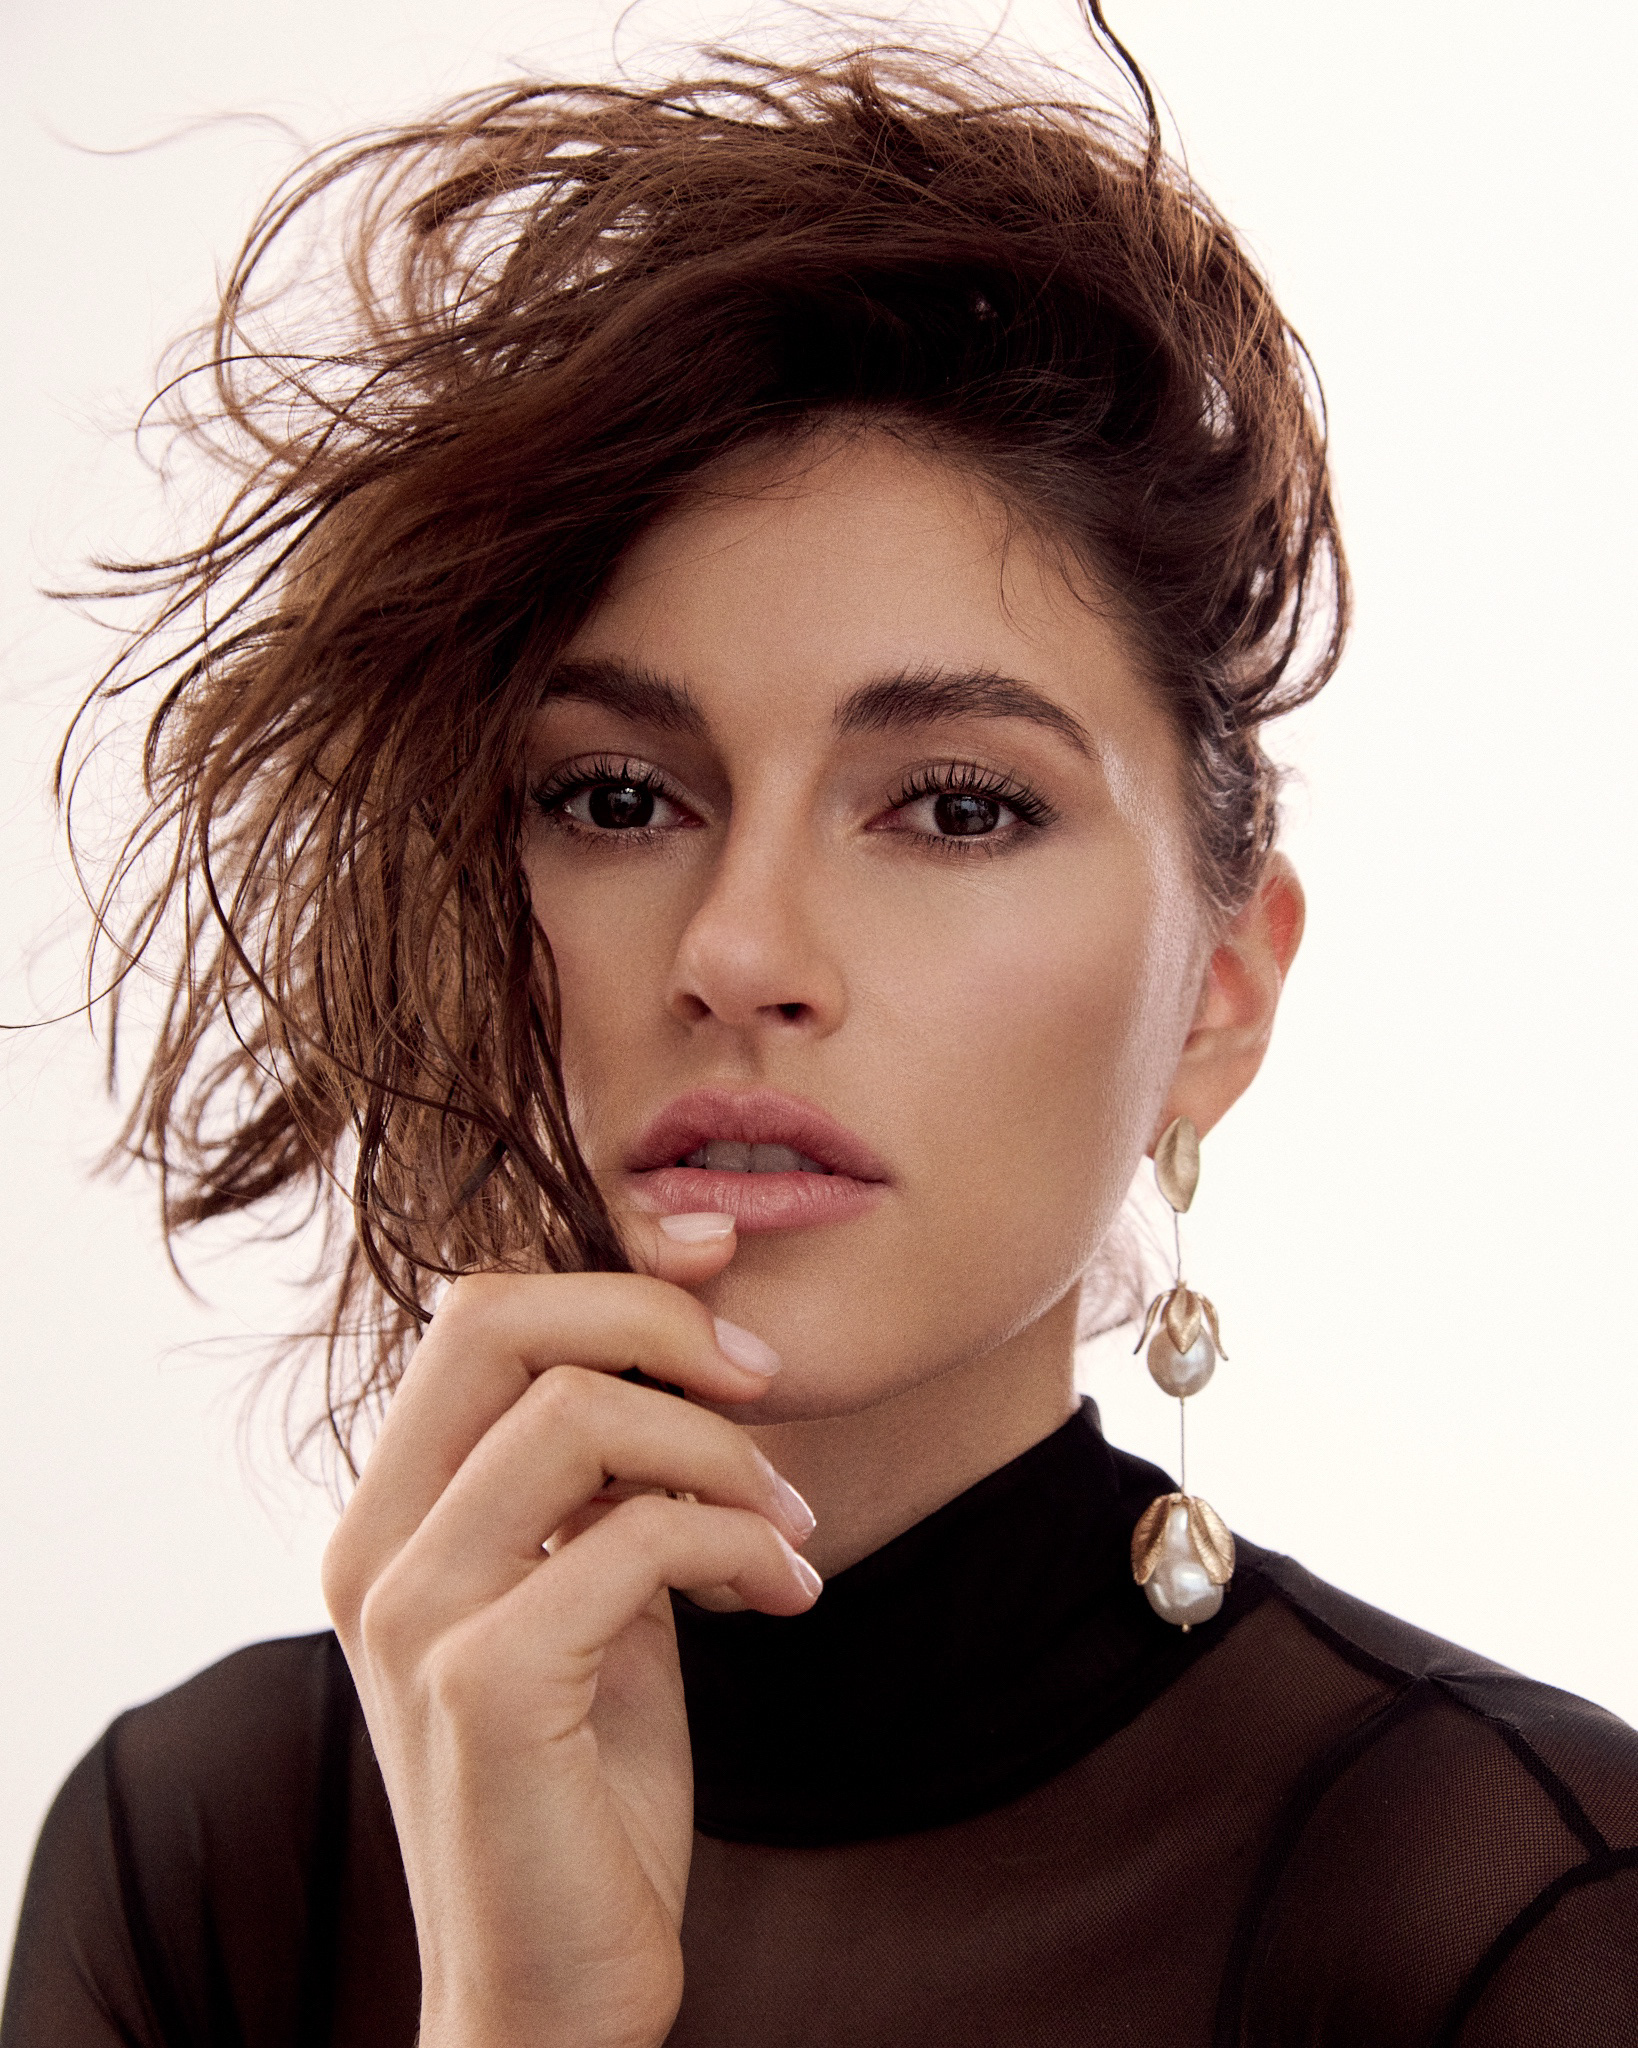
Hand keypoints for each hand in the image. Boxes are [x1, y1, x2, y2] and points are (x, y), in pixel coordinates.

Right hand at [321, 1215, 817, 2047]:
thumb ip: (607, 1470)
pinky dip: (737, 1543)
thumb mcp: (593, 1583)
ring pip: (578, 1413)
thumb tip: (686, 1311)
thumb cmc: (585, 1779)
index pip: (474, 1312)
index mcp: (390, 1513)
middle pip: (497, 1320)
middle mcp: (374, 1547)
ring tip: (789, 1526)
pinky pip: (632, 1537)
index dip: (608, 1270)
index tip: (717, 1268)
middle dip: (656, 1320)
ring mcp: (415, 1616)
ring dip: (723, 1453)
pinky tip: (785, 1594)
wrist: (552, 1986)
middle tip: (763, 1381)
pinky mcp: (483, 1688)